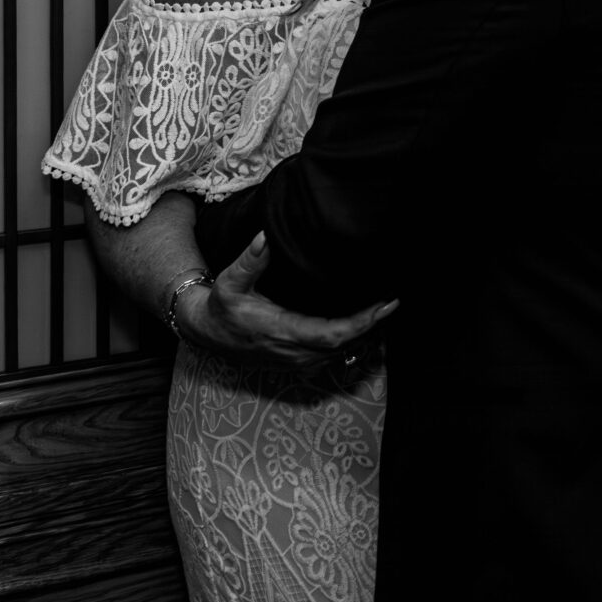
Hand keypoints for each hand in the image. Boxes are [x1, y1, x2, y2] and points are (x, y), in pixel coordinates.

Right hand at [174, 232, 396, 371]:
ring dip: (364, 335)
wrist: (208, 334)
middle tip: (393, 302)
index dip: (361, 323)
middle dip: (372, 326)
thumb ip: (250, 261)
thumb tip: (265, 237)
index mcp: (282, 331)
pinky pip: (332, 357)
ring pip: (341, 354)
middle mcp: (294, 352)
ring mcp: (296, 361)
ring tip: (385, 310)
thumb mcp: (230, 282)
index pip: (332, 334)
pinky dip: (352, 343)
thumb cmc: (222, 307)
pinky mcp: (297, 364)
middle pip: (345, 346)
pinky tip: (365, 327)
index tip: (383, 305)